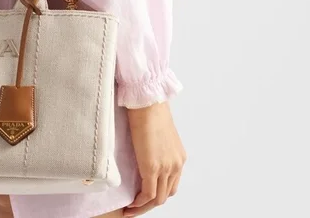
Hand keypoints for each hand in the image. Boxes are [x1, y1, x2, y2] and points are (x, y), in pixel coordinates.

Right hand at [122, 101, 185, 215]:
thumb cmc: (149, 110)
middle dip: (150, 203)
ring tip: (131, 208)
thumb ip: (155, 149)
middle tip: (135, 205)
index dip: (157, 193)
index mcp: (178, 157)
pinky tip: (131, 204)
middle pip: (165, 194)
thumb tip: (145, 154)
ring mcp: (166, 167)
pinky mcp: (153, 168)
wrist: (147, 102)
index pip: (170, 184)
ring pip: (157, 198)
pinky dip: (139, 203)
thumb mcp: (157, 134)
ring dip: (143, 206)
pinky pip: (148, 194)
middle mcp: (176, 165)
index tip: (144, 196)